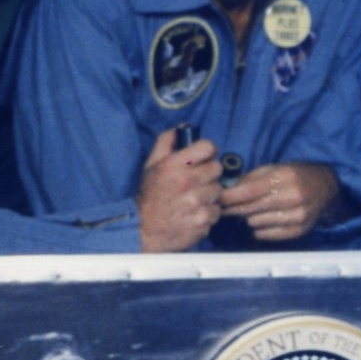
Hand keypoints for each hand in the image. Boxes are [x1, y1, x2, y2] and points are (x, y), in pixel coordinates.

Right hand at [137, 127, 222, 253]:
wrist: (142, 232)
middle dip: (208, 174)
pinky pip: (217, 210)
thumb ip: (165, 142)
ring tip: (192, 200)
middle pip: (217, 168)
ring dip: (209, 195)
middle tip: (195, 183)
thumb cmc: (148, 197)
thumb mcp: (151, 166)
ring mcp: (196, 202)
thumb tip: (181, 127)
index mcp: (174, 164)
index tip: (203, 159)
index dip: (208, 152)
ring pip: (218, 190)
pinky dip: (208, 213)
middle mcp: (187, 181)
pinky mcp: (203, 220)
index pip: (209, 147)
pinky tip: (193, 214)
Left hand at [219, 161, 338, 241]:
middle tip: (224, 207)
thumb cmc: (298, 174)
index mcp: (286, 177)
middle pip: (250, 208)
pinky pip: (266, 234)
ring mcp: (297, 216)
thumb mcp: (276, 168)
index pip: (249, 191)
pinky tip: (262, 220)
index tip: (217, 198)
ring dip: (249, 217)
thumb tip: (227, 188)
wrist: (327, 188)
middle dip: (233, 208)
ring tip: (252, 211)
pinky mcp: (299, 230)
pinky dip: (260, 229)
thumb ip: (252, 178)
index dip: (229, 196)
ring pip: (256, 223)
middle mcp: (293, 197)